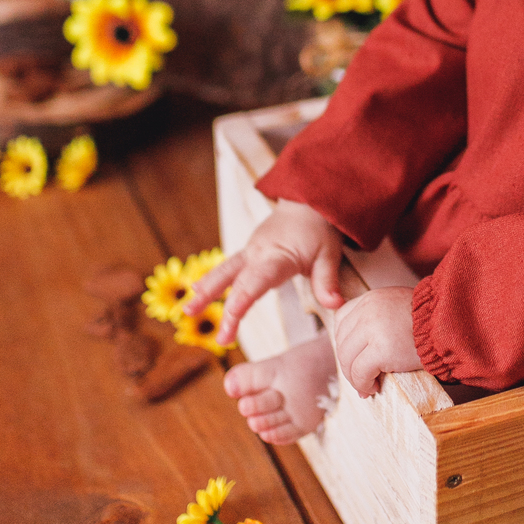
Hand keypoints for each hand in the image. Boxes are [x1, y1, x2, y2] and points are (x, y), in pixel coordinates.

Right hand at [185, 201, 345, 345]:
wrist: (308, 201)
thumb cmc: (319, 229)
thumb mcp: (330, 254)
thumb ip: (328, 281)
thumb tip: (336, 305)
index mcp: (278, 256)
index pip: (256, 281)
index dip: (242, 299)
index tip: (231, 316)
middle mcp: (258, 253)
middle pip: (233, 279)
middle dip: (214, 300)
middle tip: (197, 322)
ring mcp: (251, 251)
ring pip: (224, 271)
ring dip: (205, 290)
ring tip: (187, 311)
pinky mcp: (249, 252)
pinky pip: (228, 267)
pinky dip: (212, 280)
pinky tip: (196, 291)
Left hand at [330, 286, 420, 397]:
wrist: (452, 326)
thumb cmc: (431, 323)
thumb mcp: (399, 309)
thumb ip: (379, 320)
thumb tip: (359, 352)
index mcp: (372, 299)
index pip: (342, 321)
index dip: (346, 343)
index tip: (356, 358)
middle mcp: (368, 310)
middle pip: (342, 342)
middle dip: (349, 364)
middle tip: (361, 379)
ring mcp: (373, 328)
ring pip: (347, 359)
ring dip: (354, 378)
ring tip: (369, 386)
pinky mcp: (381, 349)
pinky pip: (360, 373)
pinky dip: (363, 384)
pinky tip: (374, 388)